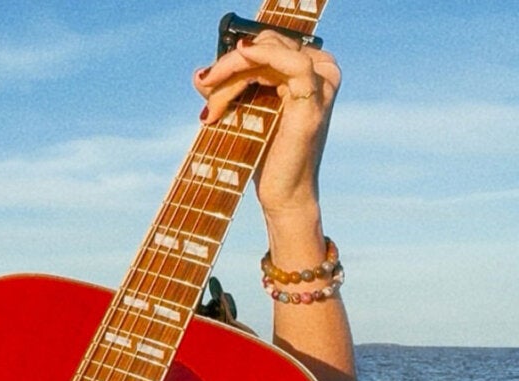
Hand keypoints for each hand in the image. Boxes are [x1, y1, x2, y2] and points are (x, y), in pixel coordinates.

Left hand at [193, 31, 340, 218]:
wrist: (282, 194)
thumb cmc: (263, 156)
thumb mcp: (241, 113)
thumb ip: (224, 90)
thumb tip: (200, 74)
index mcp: (305, 70)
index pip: (265, 45)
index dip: (232, 58)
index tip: (204, 80)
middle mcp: (320, 71)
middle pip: (265, 46)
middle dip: (229, 68)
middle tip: (205, 91)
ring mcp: (321, 84)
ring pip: (270, 53)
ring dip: (233, 72)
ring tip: (214, 105)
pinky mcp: (313, 100)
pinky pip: (291, 62)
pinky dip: (261, 57)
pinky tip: (240, 61)